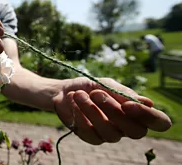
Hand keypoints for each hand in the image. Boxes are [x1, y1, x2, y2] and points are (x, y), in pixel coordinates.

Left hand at [53, 77, 171, 144]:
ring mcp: (110, 135)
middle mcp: (127, 127)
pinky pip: (90, 134)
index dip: (149, 117)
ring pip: (111, 133)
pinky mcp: (92, 138)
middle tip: (96, 93)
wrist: (64, 91)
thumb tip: (148, 102)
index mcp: (137, 113)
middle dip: (115, 111)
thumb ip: (124, 93)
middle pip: (136, 132)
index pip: (158, 123)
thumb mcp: (107, 84)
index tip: (128, 105)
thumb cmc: (90, 87)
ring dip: (92, 111)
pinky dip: (80, 115)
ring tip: (79, 94)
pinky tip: (73, 101)